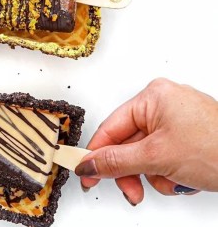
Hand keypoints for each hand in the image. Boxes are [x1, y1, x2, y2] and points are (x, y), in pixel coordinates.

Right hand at [75, 78, 217, 204]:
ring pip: (146, 152)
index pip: (112, 126)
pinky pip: (163, 154)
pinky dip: (168, 171)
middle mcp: (163, 102)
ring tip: (173, 181)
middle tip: (133, 192)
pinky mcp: (187, 133)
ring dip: (154, 174)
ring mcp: (177, 117)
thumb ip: (118, 161)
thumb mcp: (157, 157)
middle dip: (134, 170)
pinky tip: (183, 178)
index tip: (85, 173)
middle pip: (129, 141)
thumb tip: (90, 163)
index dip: (97, 153)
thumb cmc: (216, 147)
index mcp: (152, 96)